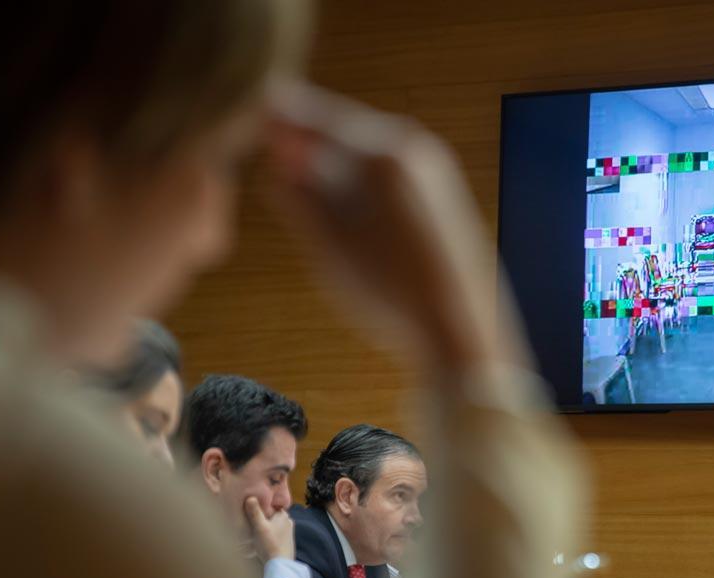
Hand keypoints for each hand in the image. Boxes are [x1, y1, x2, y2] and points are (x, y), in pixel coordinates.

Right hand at [244, 497, 294, 562]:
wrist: (280, 565)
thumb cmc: (270, 544)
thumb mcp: (259, 526)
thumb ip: (255, 512)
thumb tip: (251, 497)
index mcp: (283, 516)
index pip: (272, 505)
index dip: (263, 506)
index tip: (253, 507)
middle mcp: (288, 522)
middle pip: (272, 516)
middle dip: (263, 517)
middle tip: (250, 520)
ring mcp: (288, 533)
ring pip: (274, 526)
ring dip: (266, 527)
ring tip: (254, 531)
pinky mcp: (286, 543)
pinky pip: (276, 535)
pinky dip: (269, 536)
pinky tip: (262, 541)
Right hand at [266, 82, 526, 372]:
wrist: (460, 331)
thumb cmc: (391, 290)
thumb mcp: (327, 243)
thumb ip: (297, 194)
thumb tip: (278, 157)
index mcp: (385, 151)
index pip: (315, 114)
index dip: (280, 114)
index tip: (253, 109)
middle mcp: (416, 148)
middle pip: (344, 130)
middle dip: (309, 142)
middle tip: (274, 152)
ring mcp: (435, 171)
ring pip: (367, 155)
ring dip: (335, 166)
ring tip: (308, 193)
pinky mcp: (443, 198)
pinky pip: (388, 176)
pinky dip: (362, 185)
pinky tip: (351, 219)